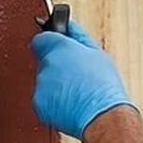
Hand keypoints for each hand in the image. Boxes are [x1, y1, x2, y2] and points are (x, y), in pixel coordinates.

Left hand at [31, 20, 135, 139]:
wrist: (103, 116)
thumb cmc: (104, 87)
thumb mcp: (97, 53)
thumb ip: (77, 36)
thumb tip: (69, 25)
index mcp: (59, 48)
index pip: (41, 39)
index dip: (51, 43)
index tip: (58, 47)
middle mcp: (46, 65)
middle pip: (45, 61)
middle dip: (57, 66)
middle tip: (77, 75)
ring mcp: (41, 86)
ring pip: (45, 81)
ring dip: (57, 85)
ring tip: (78, 91)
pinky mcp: (39, 104)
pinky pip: (44, 99)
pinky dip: (54, 102)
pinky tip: (71, 103)